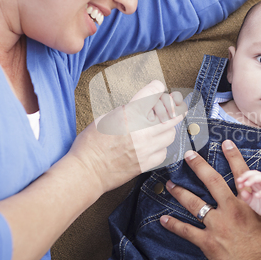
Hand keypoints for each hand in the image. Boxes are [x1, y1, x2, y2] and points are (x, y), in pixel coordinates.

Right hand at [68, 80, 184, 192]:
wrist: (87, 171)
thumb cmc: (91, 144)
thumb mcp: (106, 117)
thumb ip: (128, 111)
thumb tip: (142, 107)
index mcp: (129, 115)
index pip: (154, 93)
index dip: (157, 88)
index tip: (158, 88)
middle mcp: (142, 130)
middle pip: (172, 114)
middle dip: (173, 107)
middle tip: (173, 106)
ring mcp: (146, 148)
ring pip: (171, 134)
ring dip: (167, 128)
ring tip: (159, 128)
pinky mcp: (147, 163)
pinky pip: (164, 152)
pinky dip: (161, 147)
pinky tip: (152, 145)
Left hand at [159, 140, 260, 259]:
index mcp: (249, 204)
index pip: (241, 174)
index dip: (233, 157)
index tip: (225, 143)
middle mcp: (231, 210)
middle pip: (212, 182)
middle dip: (199, 166)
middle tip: (188, 155)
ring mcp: (217, 226)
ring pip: (194, 203)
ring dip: (181, 192)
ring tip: (170, 184)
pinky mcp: (208, 243)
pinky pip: (187, 231)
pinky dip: (174, 225)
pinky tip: (163, 219)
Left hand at [237, 170, 260, 221]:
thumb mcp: (251, 202)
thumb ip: (246, 197)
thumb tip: (242, 192)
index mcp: (257, 183)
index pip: (250, 174)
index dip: (243, 176)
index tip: (238, 183)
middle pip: (256, 174)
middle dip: (247, 175)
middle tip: (239, 181)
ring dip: (253, 179)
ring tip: (246, 185)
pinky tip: (256, 196)